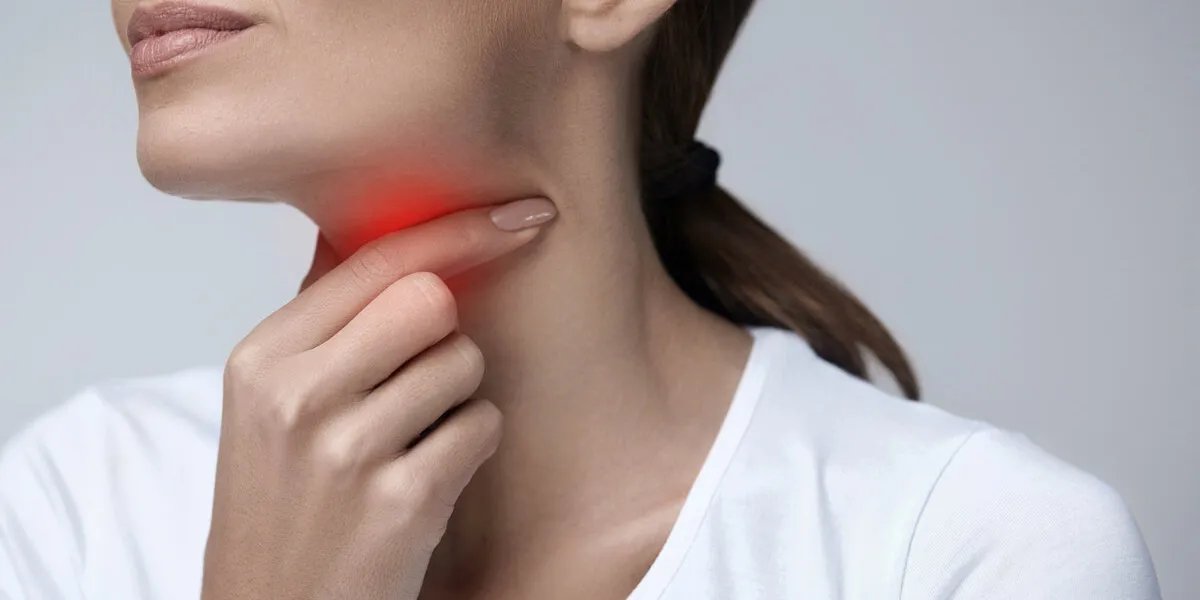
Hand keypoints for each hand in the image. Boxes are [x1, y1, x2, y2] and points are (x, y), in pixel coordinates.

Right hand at [201, 197, 556, 599]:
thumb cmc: (282, 509)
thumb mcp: (269, 404)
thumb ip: (325, 319)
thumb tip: (380, 234)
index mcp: (262, 356)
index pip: (378, 259)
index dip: (459, 231)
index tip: (521, 214)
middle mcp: (297, 394)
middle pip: (432, 301)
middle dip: (443, 336)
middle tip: (414, 384)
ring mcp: (347, 448)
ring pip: (464, 363)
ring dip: (456, 399)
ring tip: (407, 443)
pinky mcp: (400, 500)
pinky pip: (481, 426)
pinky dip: (468, 447)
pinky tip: (424, 480)